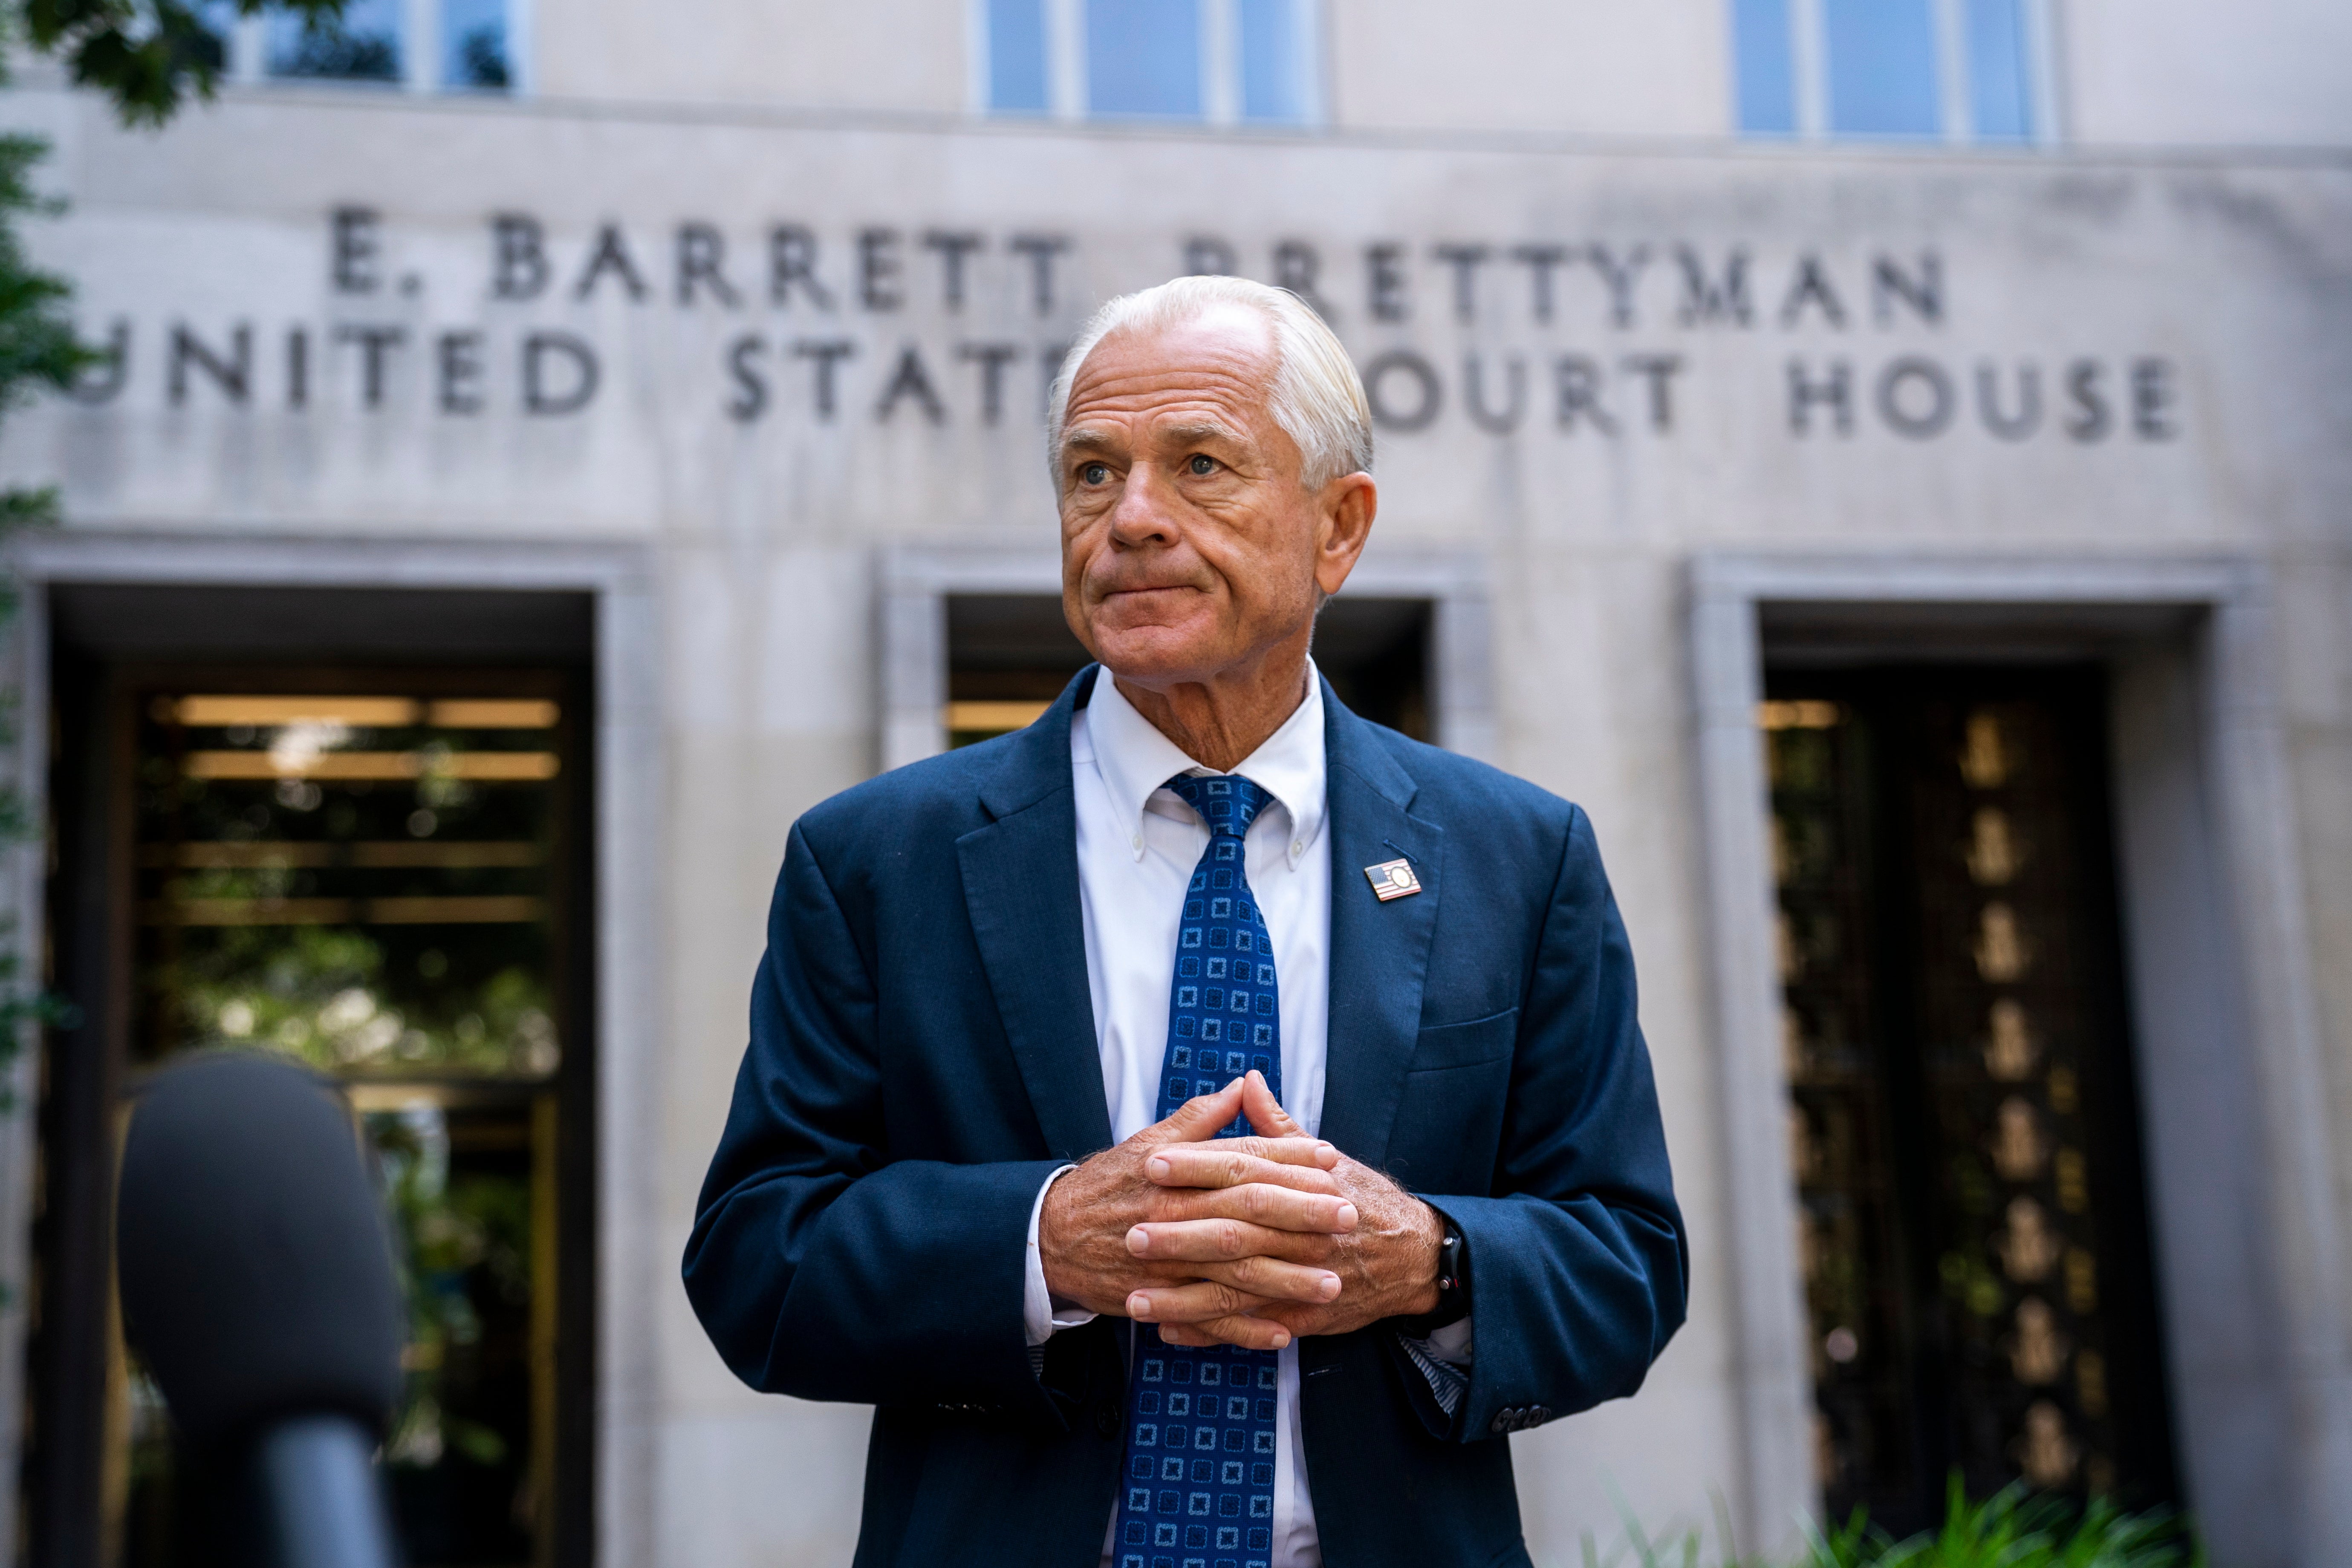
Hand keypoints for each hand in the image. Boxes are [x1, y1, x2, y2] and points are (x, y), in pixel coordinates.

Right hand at [1039, 1075, 1358, 1351]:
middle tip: (1348, 1216)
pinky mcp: (1160, 1298)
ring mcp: (1168, 1261)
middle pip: (1248, 1214)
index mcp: (1177, 1172)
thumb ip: (1199, 1118)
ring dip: (1286, 1279)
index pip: (1242, 1161)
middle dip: (1302, 1216)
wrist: (1050, 1236)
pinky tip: (1284, 1332)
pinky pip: (1208, 1318)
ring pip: (1235, 1272)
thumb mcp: (1147, 1142)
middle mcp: (1176, 1214)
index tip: (1331, 1159)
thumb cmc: (1105, 1185)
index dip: (1288, 1160)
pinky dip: (1245, 1329)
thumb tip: (1243, 1085)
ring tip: (1331, 1282)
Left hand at [1134, 1074, 1444, 1348]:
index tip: (1152, 1162)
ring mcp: (1300, 1279)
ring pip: (1234, 1289)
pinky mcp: (1302, 1315)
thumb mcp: (1325, 1160)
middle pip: (1233, 1231)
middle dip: (1180, 1234)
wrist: (1412, 1257)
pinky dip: (1209, 1332)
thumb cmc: (1362, 1201)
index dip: (1196, 1165)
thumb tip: (1247, 1082)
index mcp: (1303, 1185)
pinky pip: (1249, 1327)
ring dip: (1182, 1296)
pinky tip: (1169, 1331)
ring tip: (1134, 1298)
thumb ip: (1277, 1127)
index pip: (1243, 1168)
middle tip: (1131, 1232)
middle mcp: (1300, 1232)